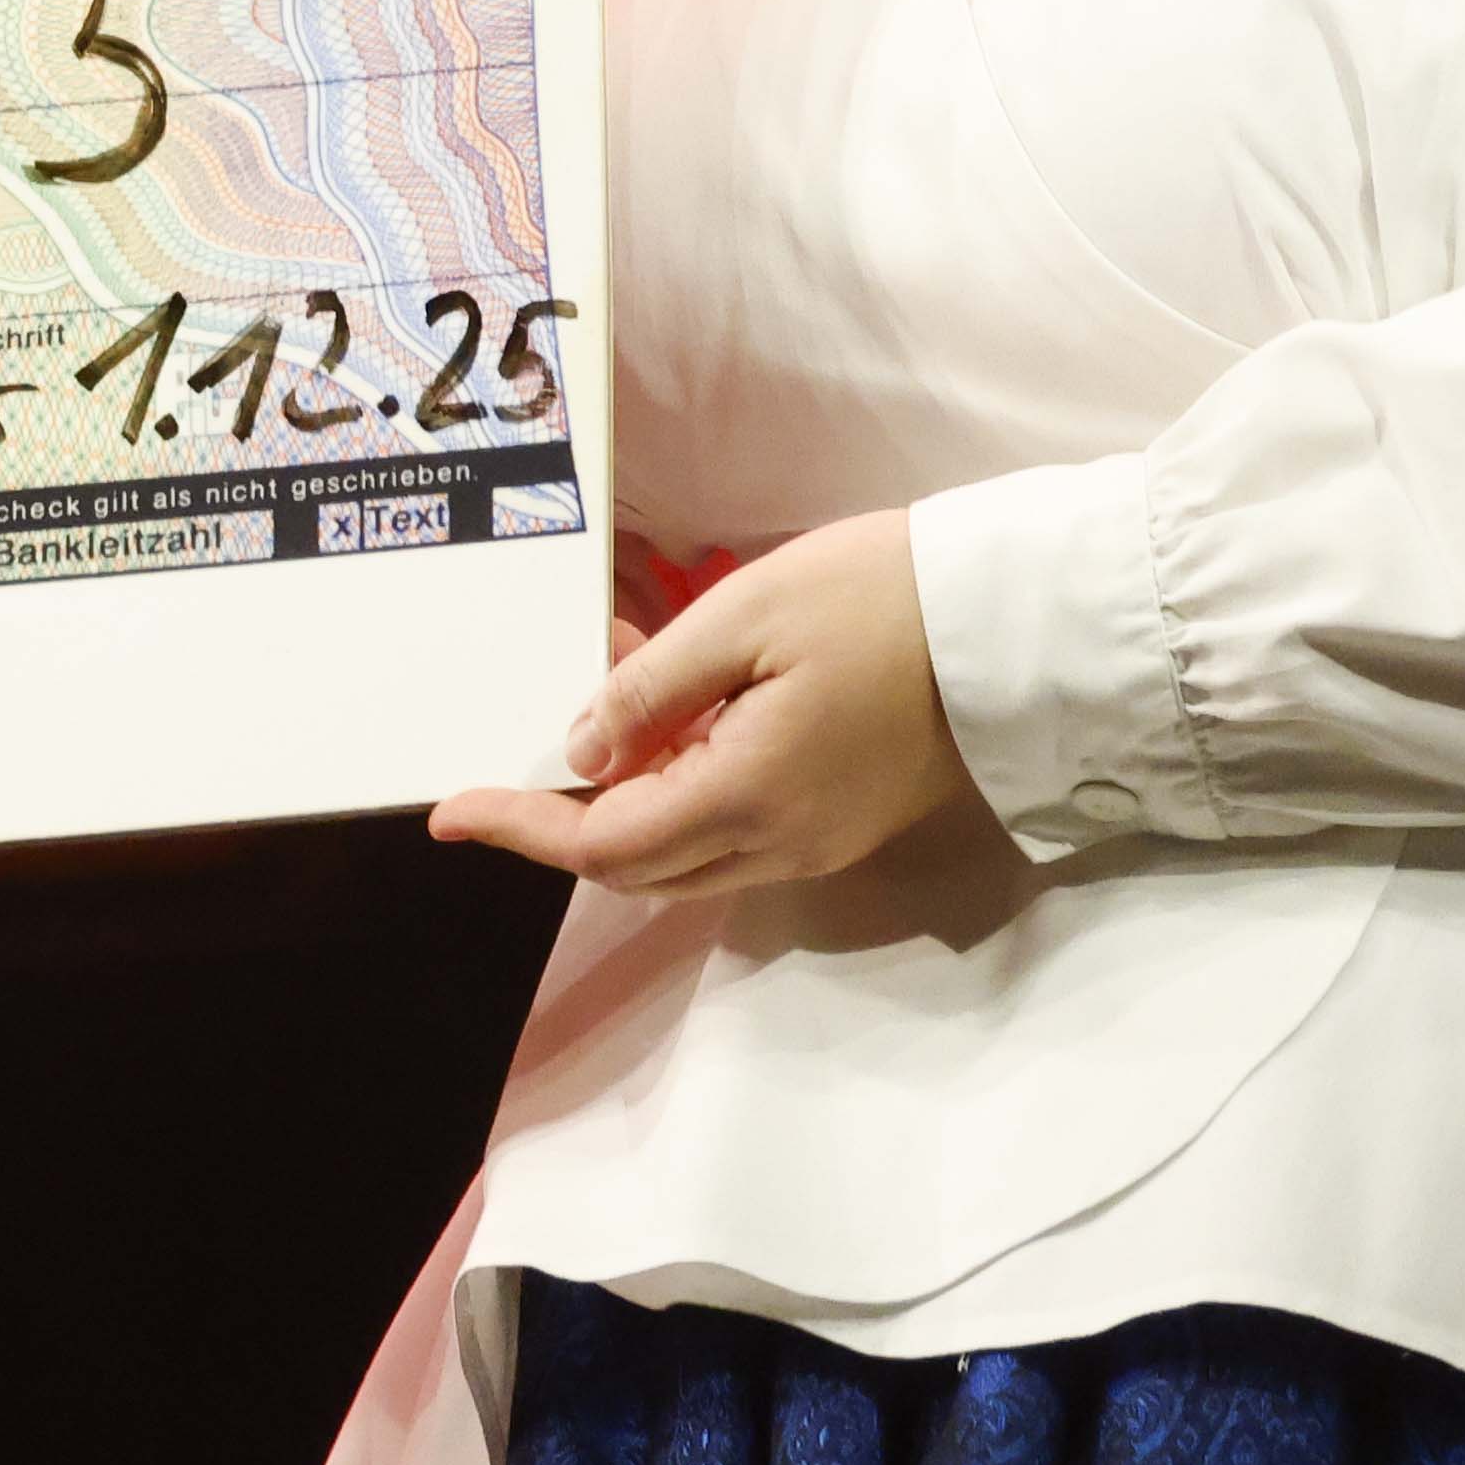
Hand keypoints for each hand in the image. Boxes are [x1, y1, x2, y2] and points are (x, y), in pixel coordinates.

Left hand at [426, 509, 971, 899]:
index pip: (603, 845)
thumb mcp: (746, 616)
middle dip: (561, 823)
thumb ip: (653, 691)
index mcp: (748, 797)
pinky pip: (733, 832)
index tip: (450, 813)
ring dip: (624, 801)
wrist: (1014, 622)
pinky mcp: (843, 822)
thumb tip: (581, 753)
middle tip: (507, 766)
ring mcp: (818, 841)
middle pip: (638, 867)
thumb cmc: (879, 597)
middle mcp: (781, 844)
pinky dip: (679, 791)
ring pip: (685, 856)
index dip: (521, 829)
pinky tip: (668, 714)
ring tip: (598, 700)